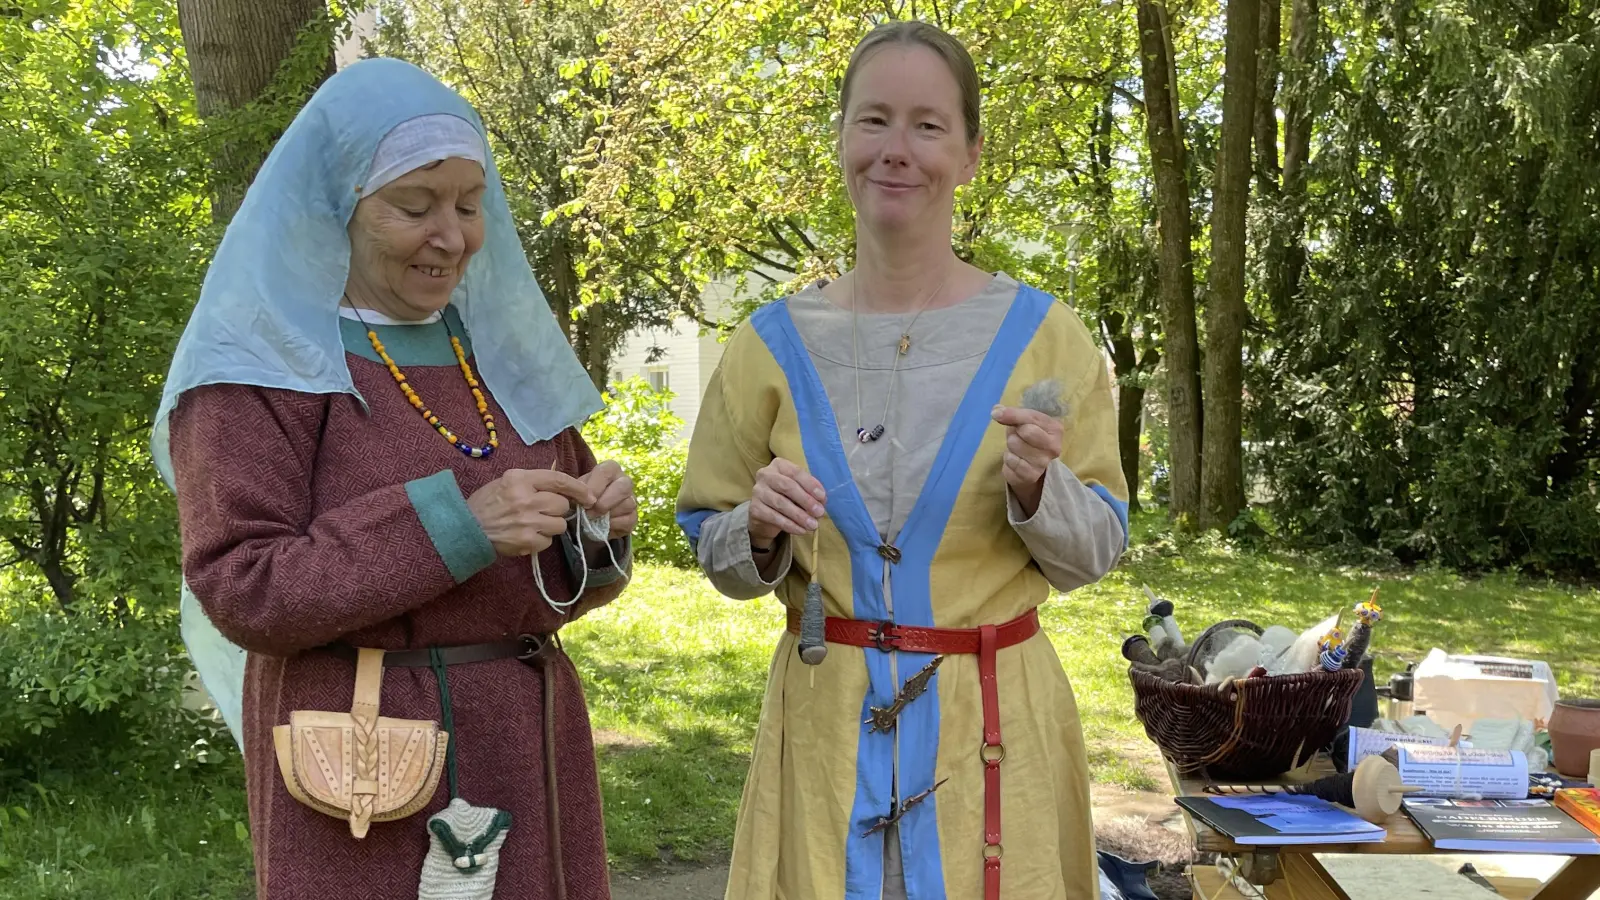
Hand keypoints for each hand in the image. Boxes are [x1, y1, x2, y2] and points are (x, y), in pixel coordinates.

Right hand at [466, 469, 596, 556]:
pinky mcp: (525, 541)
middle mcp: (525, 498)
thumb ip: (534, 480)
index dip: (578, 489)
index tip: (589, 497)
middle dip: (557, 510)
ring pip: (559, 525)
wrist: (466, 528)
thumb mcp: (508, 481)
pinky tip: (526, 536)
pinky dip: (541, 540)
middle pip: (562, 505)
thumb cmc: (488, 503)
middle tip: (542, 512)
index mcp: (520, 479)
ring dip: (551, 526)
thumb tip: (563, 479)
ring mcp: (526, 521)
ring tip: (533, 524)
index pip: (559, 480)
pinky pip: (548, 541)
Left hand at [581, 460, 637, 538]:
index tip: (583, 501)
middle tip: (589, 512)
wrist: (587, 519)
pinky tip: (602, 525)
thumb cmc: (582, 499)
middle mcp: (624, 481)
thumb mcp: (576, 491)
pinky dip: (613, 525)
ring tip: (593, 519)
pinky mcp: (633, 516)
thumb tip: (580, 498)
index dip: (594, 487)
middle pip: (623, 486)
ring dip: (608, 515)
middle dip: (604, 502)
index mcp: (610, 469)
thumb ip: (577, 491)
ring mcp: (632, 499)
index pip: (605, 472)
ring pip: (627, 504)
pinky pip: (628, 520)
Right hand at [749, 457, 826, 547]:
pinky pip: (774, 517)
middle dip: (806, 500)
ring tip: (813, 525)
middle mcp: (765, 475)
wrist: (766, 515)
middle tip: (819, 512)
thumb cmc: (787, 497)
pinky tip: (801, 530)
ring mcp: (758, 491)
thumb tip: (821, 500)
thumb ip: (811, 492)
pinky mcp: (754, 508)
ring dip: (799, 515)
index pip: (796, 472)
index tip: (822, 497)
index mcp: (779, 465)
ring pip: (781, 503)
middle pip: (787, 486)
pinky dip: (790, 525)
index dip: (810, 484)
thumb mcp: (800, 491)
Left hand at [991, 405, 1062, 517]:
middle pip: (1026, 431)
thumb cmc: (1028, 438)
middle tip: (1017, 436)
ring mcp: (1043, 463)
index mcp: (1055, 429)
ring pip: (1015, 445)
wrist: (1031, 465)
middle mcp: (1054, 447)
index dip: (1012, 414)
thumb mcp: (1024, 422)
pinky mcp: (1031, 476)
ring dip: (1010, 446)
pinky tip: (1015, 460)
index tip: (996, 413)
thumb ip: (1013, 415)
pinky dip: (1008, 458)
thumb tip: (997, 411)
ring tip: (1017, 448)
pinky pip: (1011, 461)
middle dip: (1015, 432)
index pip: (1031, 417)